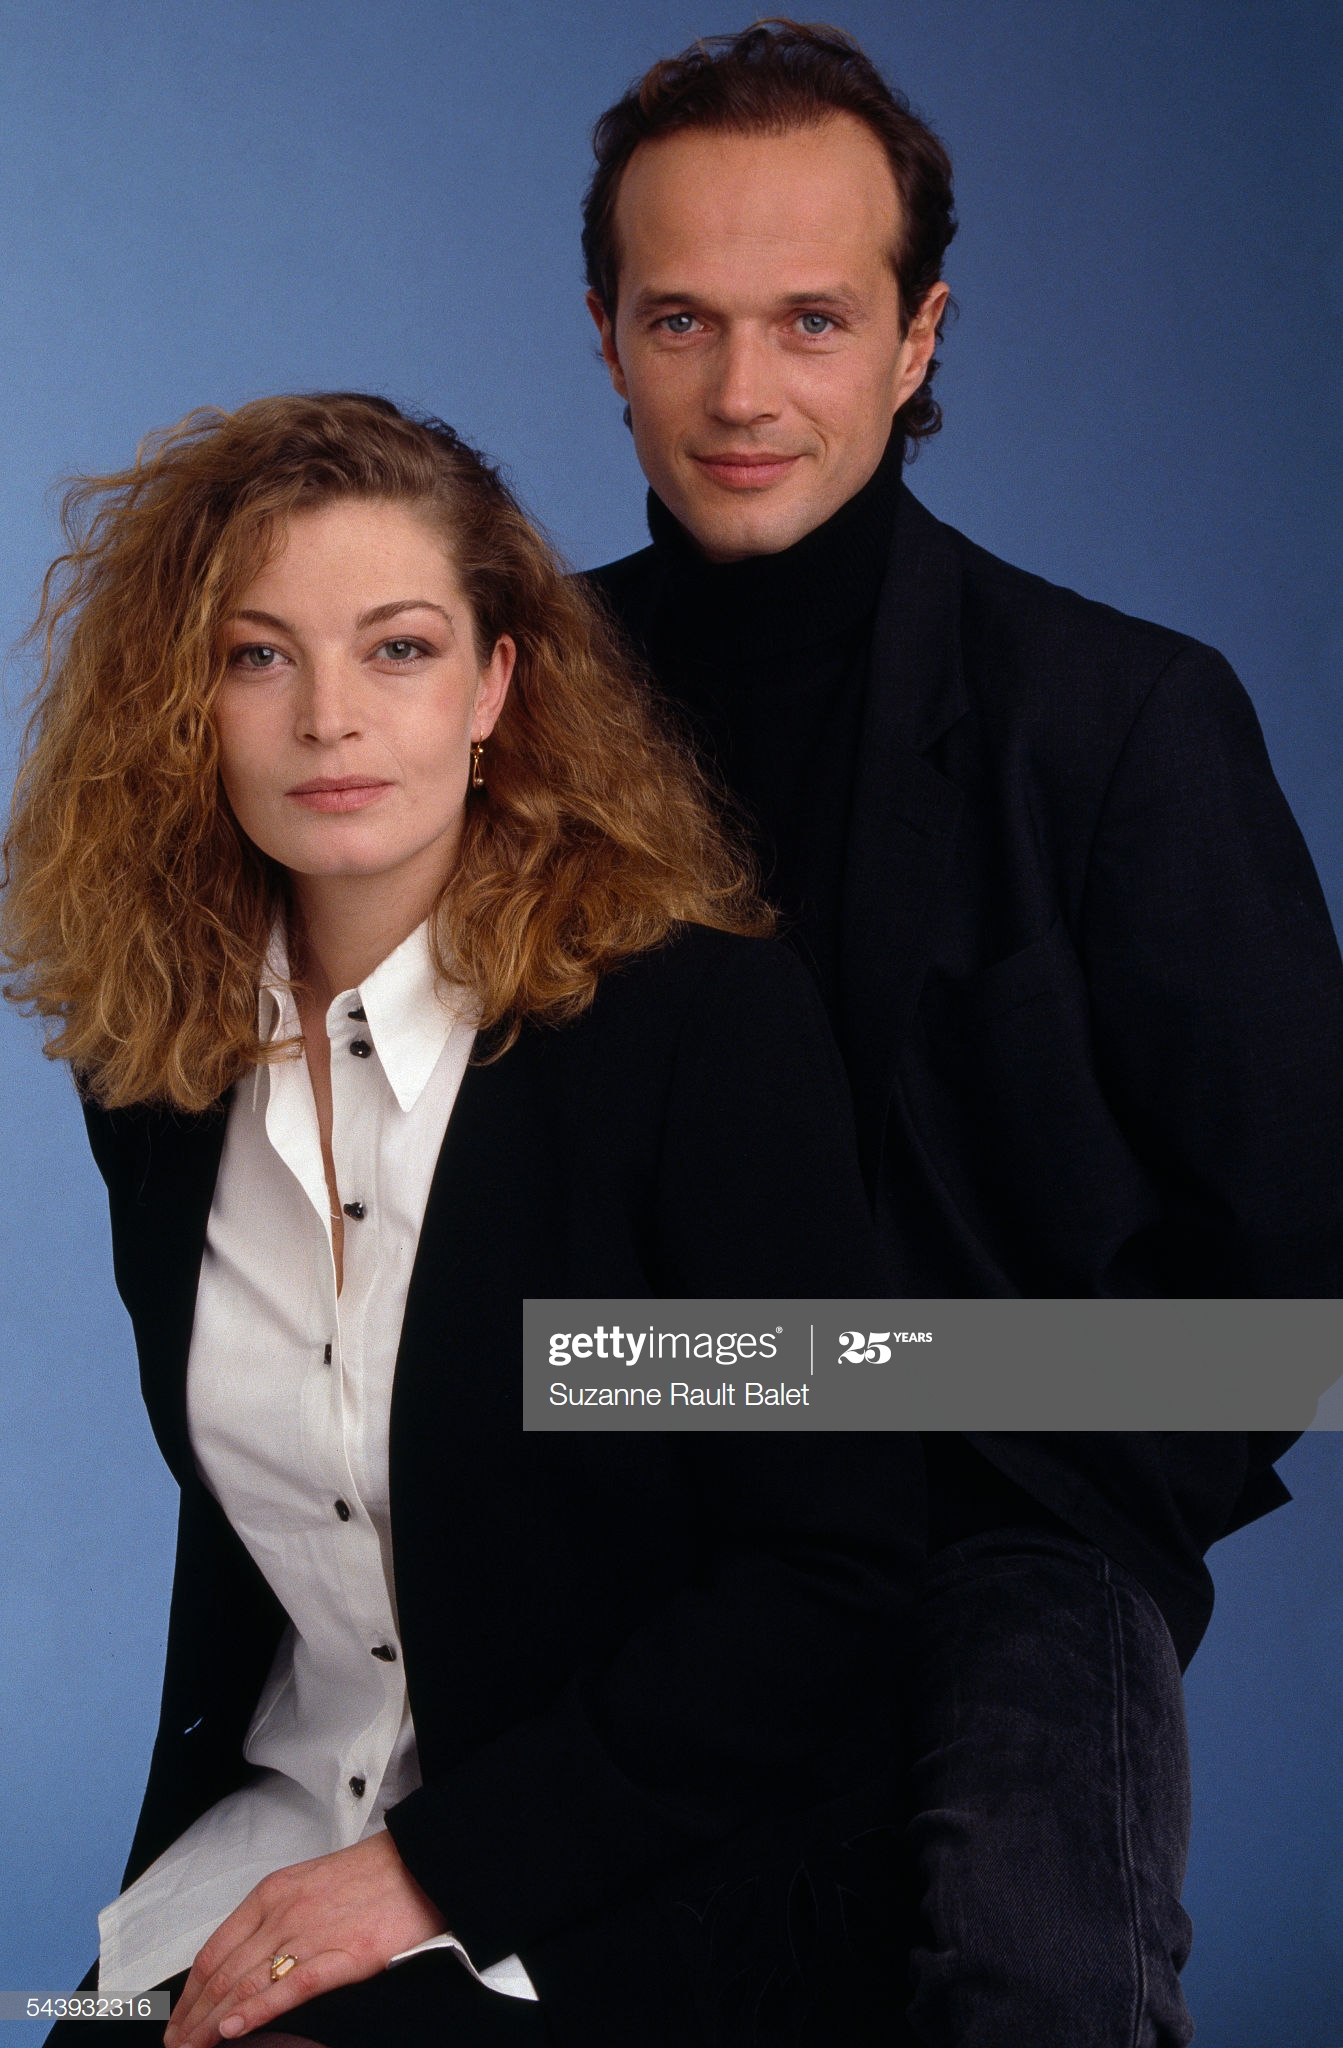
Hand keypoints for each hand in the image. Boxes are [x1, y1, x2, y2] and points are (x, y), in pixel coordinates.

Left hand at [162, 1830, 445, 2046]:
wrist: (423, 1861)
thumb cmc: (371, 1875)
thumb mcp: (308, 1885)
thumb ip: (274, 1919)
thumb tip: (242, 1964)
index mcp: (272, 1894)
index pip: (213, 1952)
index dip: (189, 1995)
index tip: (177, 2024)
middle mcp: (283, 1913)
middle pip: (222, 1975)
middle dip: (192, 2020)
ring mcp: (312, 1934)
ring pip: (246, 1986)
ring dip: (212, 2025)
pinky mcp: (344, 1955)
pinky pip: (289, 1987)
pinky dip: (256, 2012)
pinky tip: (233, 2030)